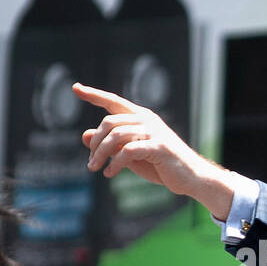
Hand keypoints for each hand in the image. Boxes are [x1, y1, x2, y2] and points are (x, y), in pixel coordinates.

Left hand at [74, 83, 234, 217]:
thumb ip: (110, 144)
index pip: (114, 101)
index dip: (94, 94)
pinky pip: (128, 151)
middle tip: (90, 164)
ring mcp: (154, 132)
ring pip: (116, 136)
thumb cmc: (160, 165)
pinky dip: (115, 163)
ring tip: (95, 169)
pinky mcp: (159, 147)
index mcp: (141, 117)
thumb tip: (84, 135)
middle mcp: (147, 119)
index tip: (75, 87)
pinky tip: (110, 173)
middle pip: (109, 122)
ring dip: (101, 154)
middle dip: (95, 143)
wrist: (190, 178)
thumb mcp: (130, 154)